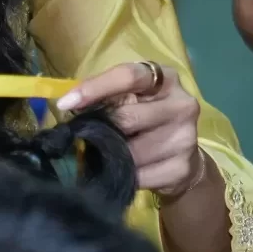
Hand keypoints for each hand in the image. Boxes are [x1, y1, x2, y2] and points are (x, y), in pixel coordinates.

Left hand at [57, 60, 204, 196]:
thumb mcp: (131, 100)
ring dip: (112, 157)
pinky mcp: (183, 167)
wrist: (182, 158)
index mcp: (166, 78)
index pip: (128, 76)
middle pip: (128, 117)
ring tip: (106, 157)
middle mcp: (182, 104)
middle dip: (101, 129)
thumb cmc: (146, 121)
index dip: (94, 88)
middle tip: (84, 138)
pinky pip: (140, 175)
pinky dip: (124, 176)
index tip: (66, 103)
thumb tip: (68, 105)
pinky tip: (123, 173)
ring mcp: (186, 136)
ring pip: (133, 152)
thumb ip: (106, 97)